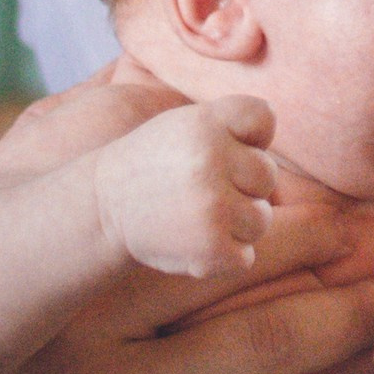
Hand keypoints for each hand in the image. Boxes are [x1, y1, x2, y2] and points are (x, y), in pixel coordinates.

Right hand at [91, 95, 278, 277]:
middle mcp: (212, 160)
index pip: (262, 116)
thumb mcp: (185, 125)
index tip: (223, 149)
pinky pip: (244, 257)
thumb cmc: (155, 165)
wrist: (102, 208)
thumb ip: (231, 126)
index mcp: (206, 123)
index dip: (251, 137)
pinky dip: (222, 257)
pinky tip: (193, 242)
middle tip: (202, 190)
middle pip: (267, 176)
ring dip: (234, 226)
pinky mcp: (211, 245)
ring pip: (260, 220)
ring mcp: (213, 204)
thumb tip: (271, 144)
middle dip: (243, 187)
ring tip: (196, 217)